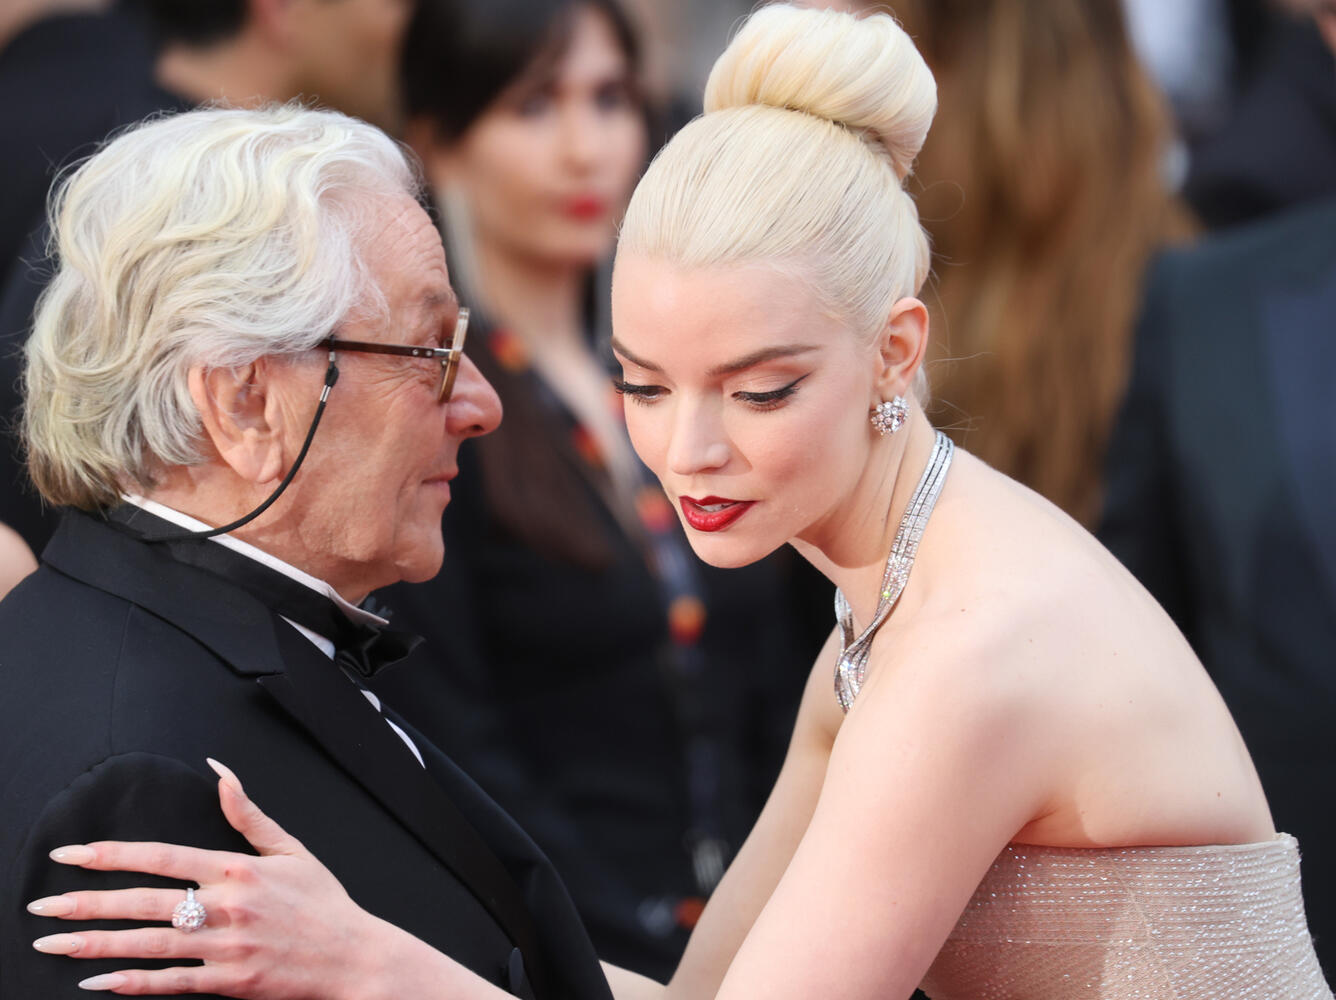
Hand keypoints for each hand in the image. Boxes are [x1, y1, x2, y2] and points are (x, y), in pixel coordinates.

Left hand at [27, 759, 391, 998]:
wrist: (354, 957)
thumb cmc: (324, 903)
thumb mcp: (291, 849)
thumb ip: (248, 813)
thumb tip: (220, 771)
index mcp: (238, 869)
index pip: (162, 856)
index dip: (113, 854)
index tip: (72, 853)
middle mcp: (228, 906)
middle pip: (144, 901)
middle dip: (87, 901)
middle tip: (42, 902)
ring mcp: (227, 946)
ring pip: (149, 943)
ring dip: (96, 942)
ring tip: (54, 941)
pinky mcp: (231, 981)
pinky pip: (172, 982)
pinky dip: (133, 983)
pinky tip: (98, 980)